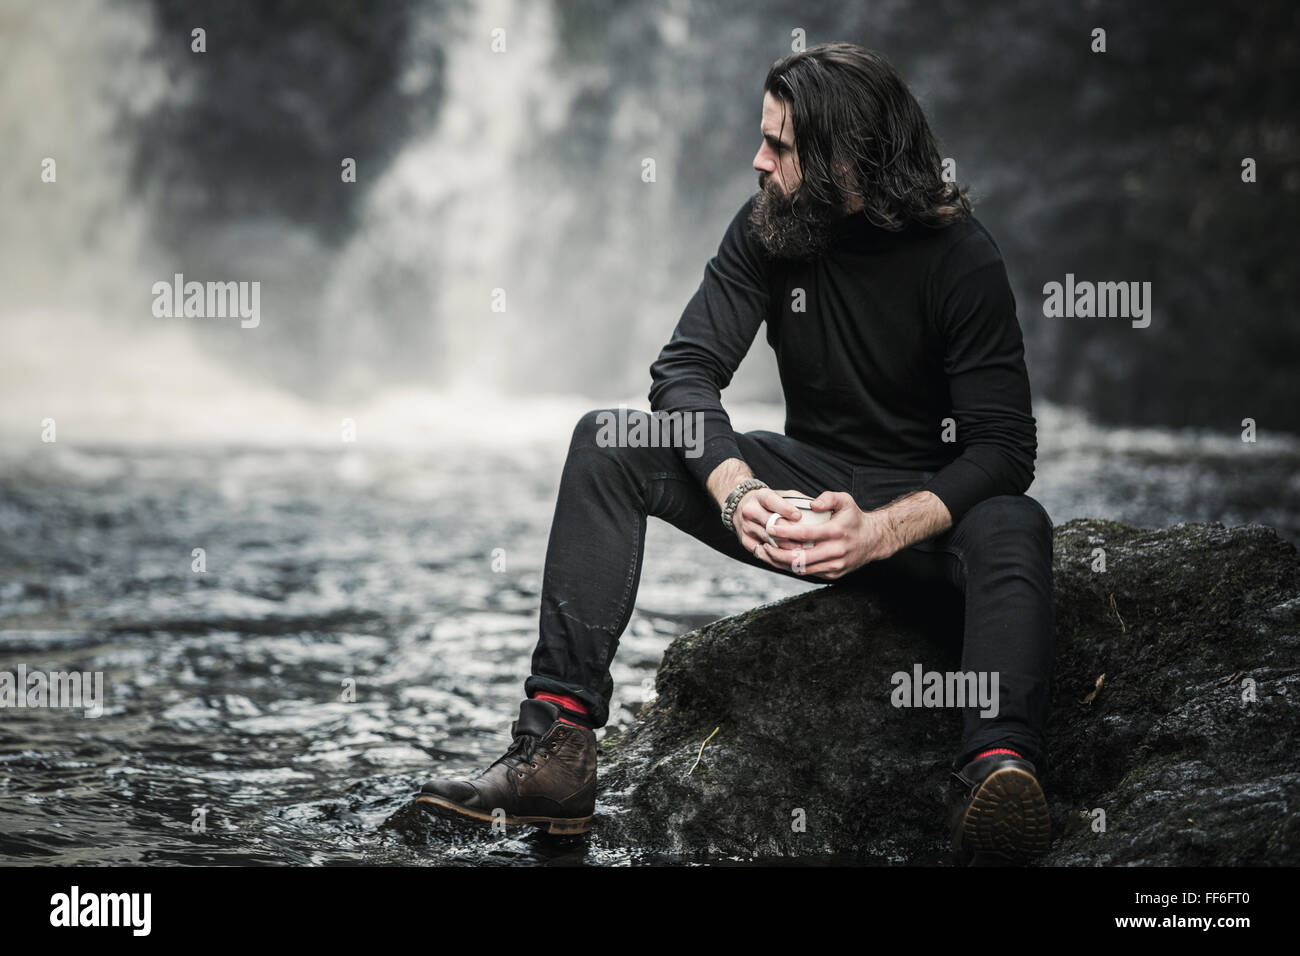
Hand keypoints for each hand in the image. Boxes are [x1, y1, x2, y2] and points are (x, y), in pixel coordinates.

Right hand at [732, 487, 813, 571]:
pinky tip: (790, 561)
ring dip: (786, 549)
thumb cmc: (769, 502)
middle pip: (770, 525)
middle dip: (789, 534)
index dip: (785, 509)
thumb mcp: (781, 494)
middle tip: (806, 542)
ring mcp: (746, 527)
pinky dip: (777, 559)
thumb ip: (798, 500)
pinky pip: (763, 554)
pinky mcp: (746, 542)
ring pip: (768, 541)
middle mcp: (750, 511)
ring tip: (802, 553)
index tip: (799, 516)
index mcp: (761, 496)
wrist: (741, 506)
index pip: (772, 501)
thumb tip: (820, 508)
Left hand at [760, 490, 899, 579]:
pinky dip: (793, 567)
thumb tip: (811, 503)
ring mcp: (834, 565)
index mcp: (836, 532)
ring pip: (801, 569)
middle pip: (799, 557)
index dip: (784, 532)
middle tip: (764, 545)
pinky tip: (781, 559)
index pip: (805, 534)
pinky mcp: (833, 574)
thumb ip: (828, 497)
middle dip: (777, 553)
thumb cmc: (854, 518)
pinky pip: (808, 573)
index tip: (770, 528)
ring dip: (781, 563)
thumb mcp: (846, 500)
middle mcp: (835, 551)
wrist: (873, 540)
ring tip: (768, 553)